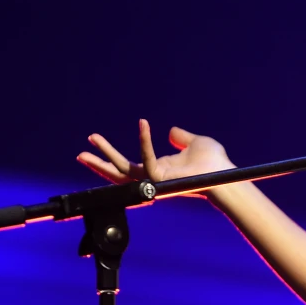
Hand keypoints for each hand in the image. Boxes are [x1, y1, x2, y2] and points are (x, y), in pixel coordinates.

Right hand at [77, 120, 234, 189]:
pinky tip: (144, 124)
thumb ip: (182, 138)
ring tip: (91, 139)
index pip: (130, 164)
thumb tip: (172, 131)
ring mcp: (154, 180)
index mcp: (158, 170)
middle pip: (118, 173)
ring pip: (122, 169)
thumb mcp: (195, 143)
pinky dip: (145, 141)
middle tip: (81, 153)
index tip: (96, 143)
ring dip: (106, 154)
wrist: (225, 174)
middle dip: (98, 164)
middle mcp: (152, 177)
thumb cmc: (214, 162)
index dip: (112, 156)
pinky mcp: (160, 178)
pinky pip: (146, 159)